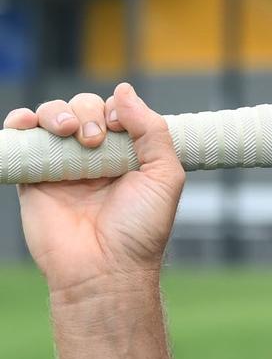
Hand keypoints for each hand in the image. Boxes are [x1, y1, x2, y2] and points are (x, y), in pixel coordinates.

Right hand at [6, 82, 184, 299]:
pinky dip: (20, 122)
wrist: (104, 268)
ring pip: (52, 116)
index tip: (119, 126)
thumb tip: (124, 91)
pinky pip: (21, 139)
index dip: (116, 109)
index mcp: (128, 153)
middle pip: (83, 107)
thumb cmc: (140, 228)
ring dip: (57, 112)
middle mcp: (95, 155)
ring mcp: (63, 165)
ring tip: (68, 132)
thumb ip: (151, 130)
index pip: (117, 111)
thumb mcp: (164, 175)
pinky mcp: (34, 177)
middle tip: (93, 139)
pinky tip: (27, 124)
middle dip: (87, 112)